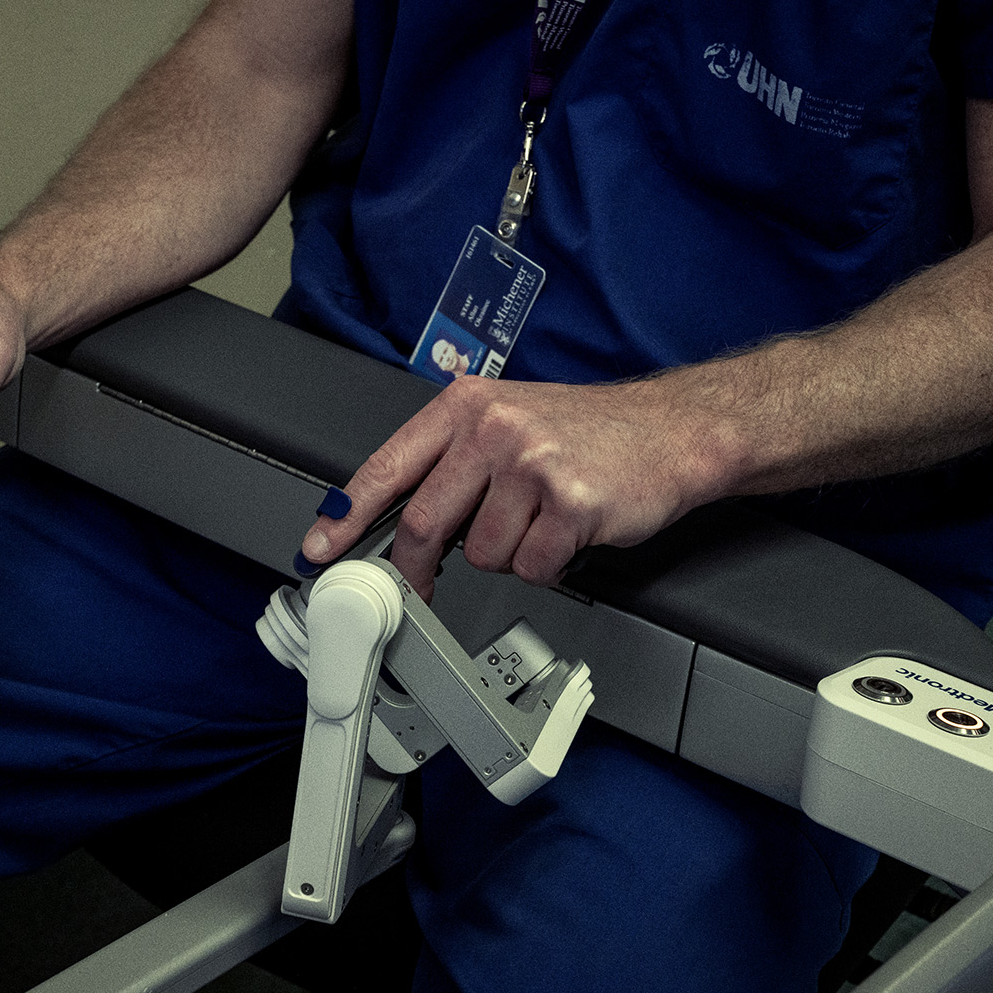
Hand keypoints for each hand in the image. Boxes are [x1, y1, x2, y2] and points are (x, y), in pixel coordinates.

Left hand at [299, 374, 725, 599]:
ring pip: (482, 554)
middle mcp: (494, 428)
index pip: (388, 467)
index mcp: (467, 406)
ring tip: (540, 522)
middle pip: (423, 523)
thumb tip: (396, 520)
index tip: (320, 549)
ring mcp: (531, 465)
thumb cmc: (589, 432)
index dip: (345, 516)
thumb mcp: (508, 420)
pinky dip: (548, 564)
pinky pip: (531, 566)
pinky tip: (568, 532)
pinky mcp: (570, 503)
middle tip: (425, 585)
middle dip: (418, 568)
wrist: (673, 431)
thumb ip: (451, 461)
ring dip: (509, 555)